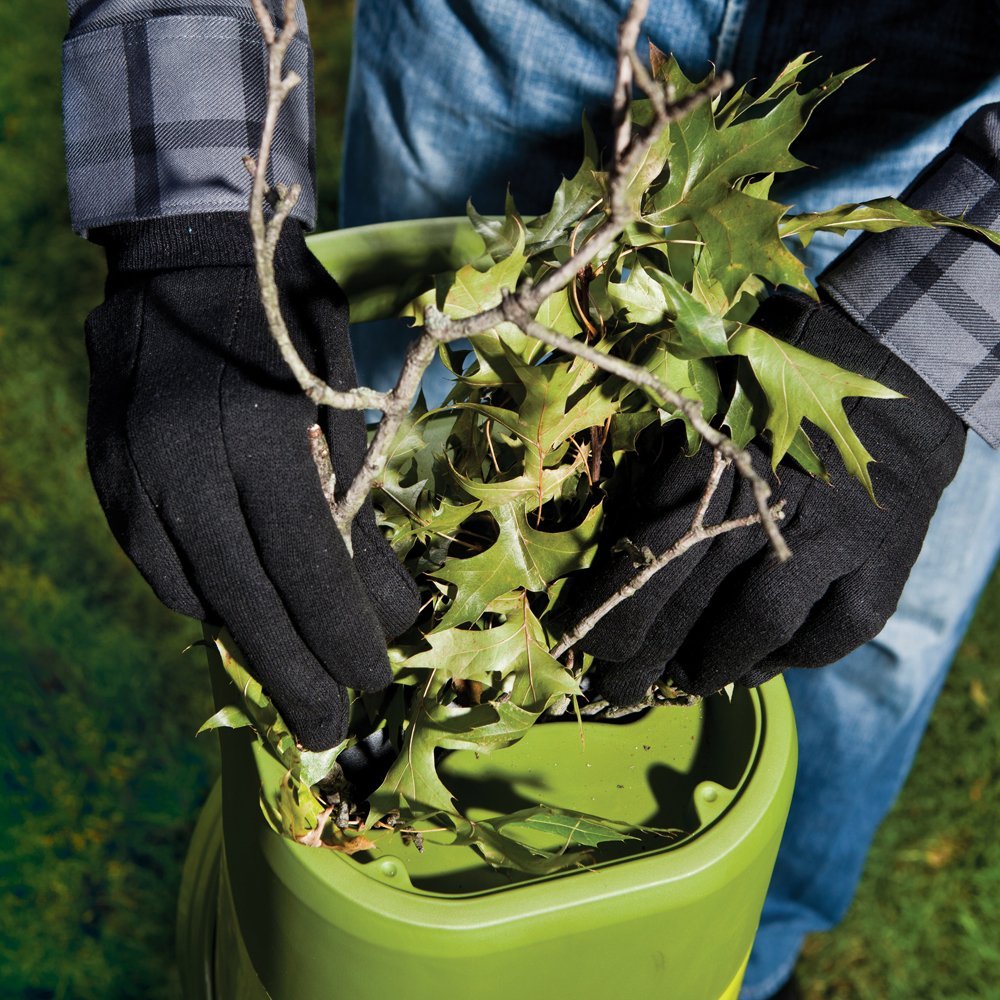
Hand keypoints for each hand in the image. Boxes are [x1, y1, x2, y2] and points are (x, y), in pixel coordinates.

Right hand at [85, 213, 417, 748]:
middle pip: (249, 601)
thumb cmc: (289, 330)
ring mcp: (135, 477)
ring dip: (252, 648)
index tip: (373, 680)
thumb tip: (394, 608)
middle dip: (295, 676)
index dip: (342, 633)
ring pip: (198, 595)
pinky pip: (162, 570)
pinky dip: (207, 604)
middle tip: (331, 732)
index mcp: (262, 435)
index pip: (308, 565)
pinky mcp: (109, 484)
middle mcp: (186, 464)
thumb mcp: (343, 401)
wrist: (185, 264)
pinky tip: (243, 618)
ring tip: (297, 686)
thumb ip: (358, 506)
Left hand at [571, 293, 965, 705]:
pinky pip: (827, 636)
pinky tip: (754, 669)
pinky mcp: (882, 564)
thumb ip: (661, 478)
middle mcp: (768, 505)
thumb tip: (614, 553)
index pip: (644, 556)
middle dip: (643, 659)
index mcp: (711, 462)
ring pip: (757, 627)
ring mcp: (832, 539)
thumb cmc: (773, 390)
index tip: (585, 647)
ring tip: (681, 685)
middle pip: (689, 601)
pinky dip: (786, 661)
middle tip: (615, 690)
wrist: (888, 370)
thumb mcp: (704, 412)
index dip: (609, 613)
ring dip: (711, 667)